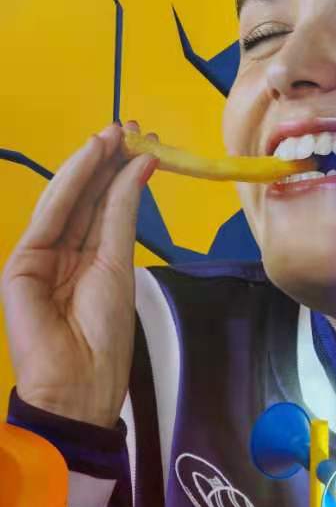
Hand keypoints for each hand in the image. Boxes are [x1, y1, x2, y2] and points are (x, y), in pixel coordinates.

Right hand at [1, 121, 158, 427]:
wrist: (79, 380)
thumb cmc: (105, 333)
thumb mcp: (120, 262)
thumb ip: (123, 212)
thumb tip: (142, 166)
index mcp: (89, 256)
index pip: (103, 205)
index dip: (120, 172)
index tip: (144, 141)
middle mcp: (64, 250)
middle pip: (85, 196)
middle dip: (106, 160)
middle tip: (130, 126)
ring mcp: (40, 254)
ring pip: (66, 199)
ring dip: (89, 163)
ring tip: (115, 133)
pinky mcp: (20, 261)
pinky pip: (50, 214)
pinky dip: (72, 182)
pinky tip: (94, 157)